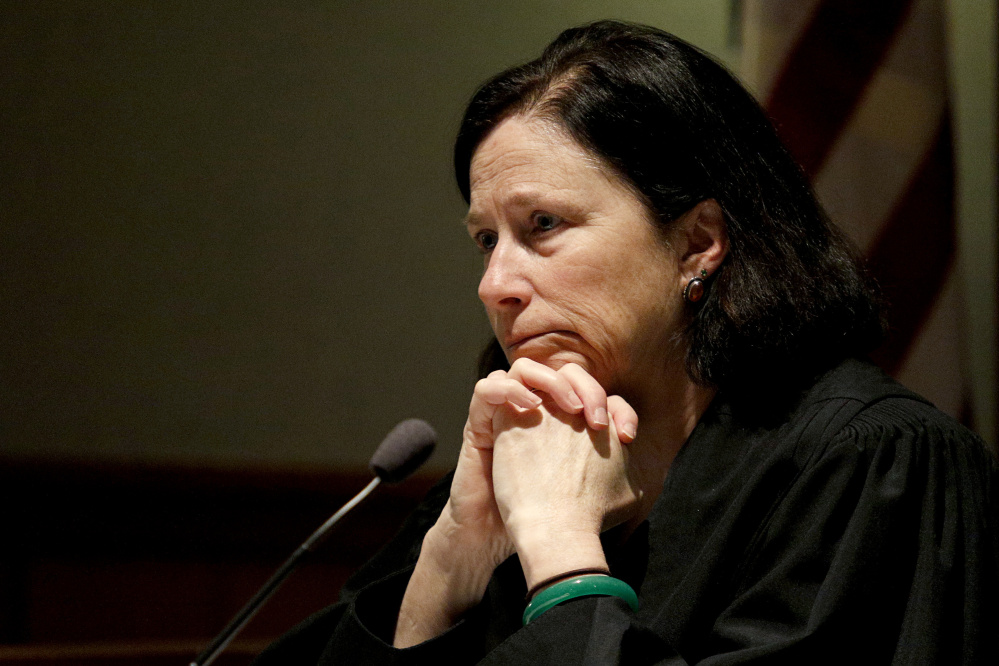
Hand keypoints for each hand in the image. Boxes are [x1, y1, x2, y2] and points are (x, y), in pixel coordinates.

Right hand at [395, 359, 637, 645]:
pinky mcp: (479, 423)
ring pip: (525, 369)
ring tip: (567, 409)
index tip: (628, 436)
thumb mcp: (593, 494)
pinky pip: (488, 388)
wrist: (500, 538)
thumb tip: (638, 456)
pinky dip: (510, 390)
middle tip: (596, 420)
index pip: (596, 393)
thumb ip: (617, 472)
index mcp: (566, 424)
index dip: (618, 408)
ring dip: (550, 382)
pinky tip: (530, 408)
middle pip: (564, 372)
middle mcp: (538, 413)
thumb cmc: (546, 519)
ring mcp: (507, 415)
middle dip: (586, 387)